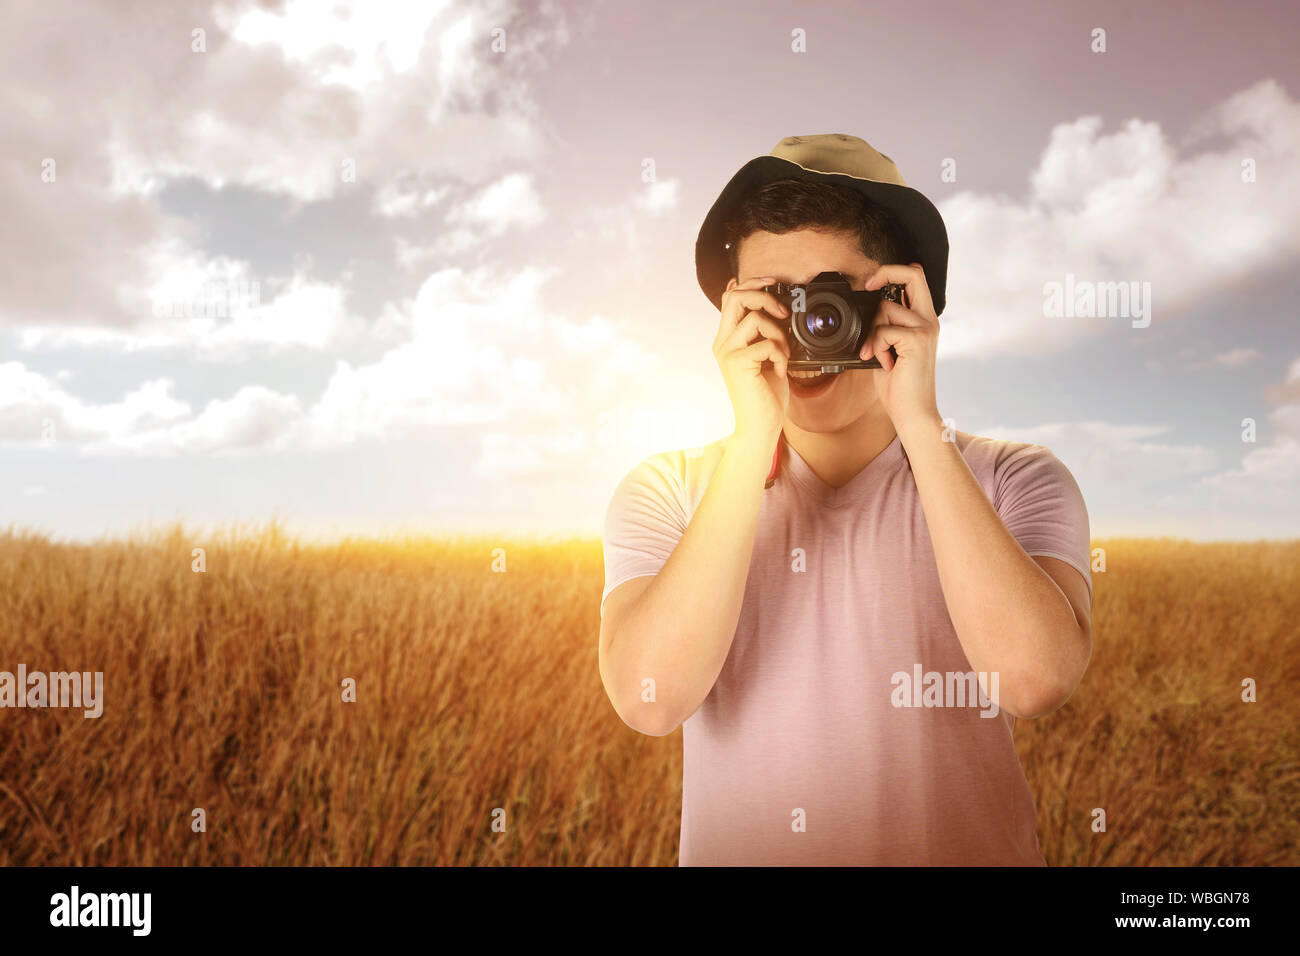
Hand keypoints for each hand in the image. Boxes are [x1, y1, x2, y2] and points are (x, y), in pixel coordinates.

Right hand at [714, 276, 790, 444]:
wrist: (761, 426)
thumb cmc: (766, 394)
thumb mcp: (767, 357)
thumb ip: (765, 333)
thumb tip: (776, 307)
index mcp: (727, 339)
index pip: (731, 296)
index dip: (752, 284)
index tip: (774, 284)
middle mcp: (722, 343)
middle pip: (736, 297)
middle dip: (764, 296)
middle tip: (783, 312)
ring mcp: (727, 353)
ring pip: (755, 319)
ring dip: (779, 334)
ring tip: (783, 354)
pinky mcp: (737, 364)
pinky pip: (766, 344)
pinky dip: (782, 355)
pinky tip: (780, 370)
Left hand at [860, 262, 940, 432]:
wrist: (912, 412)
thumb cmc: (899, 385)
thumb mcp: (888, 349)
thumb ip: (884, 328)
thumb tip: (865, 311)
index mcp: (924, 320)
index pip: (916, 279)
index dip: (893, 272)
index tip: (872, 283)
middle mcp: (929, 320)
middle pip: (912, 275)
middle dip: (885, 273)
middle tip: (868, 286)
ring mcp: (925, 329)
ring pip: (885, 309)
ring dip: (871, 332)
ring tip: (876, 354)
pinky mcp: (916, 340)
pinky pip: (883, 330)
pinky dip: (875, 347)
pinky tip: (885, 364)